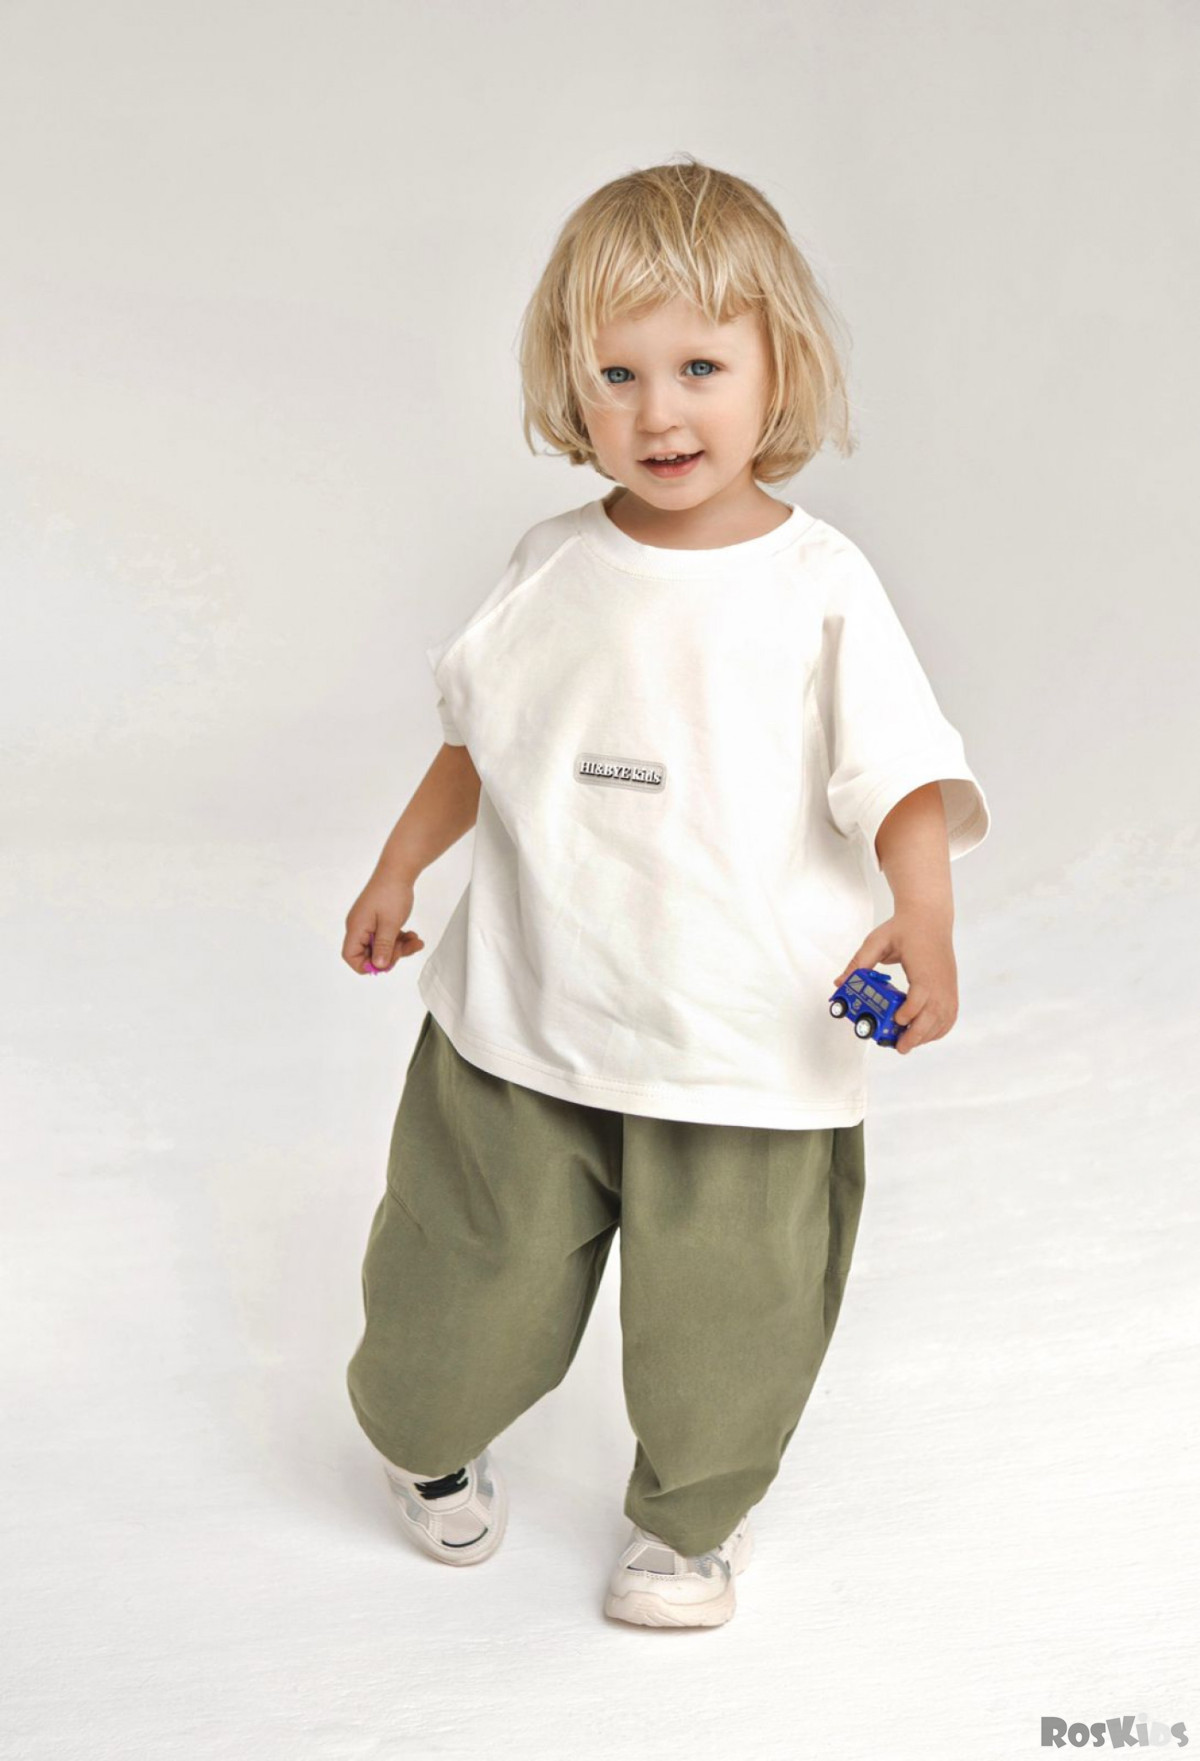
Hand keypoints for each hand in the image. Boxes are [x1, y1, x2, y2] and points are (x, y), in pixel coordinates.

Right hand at [342, 869, 424, 974]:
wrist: (398, 870)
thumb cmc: (392, 894)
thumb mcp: (390, 924)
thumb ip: (384, 947)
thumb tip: (379, 966)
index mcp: (356, 928)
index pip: (351, 956)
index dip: (367, 965)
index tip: (387, 962)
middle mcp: (359, 927)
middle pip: (369, 953)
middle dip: (391, 954)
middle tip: (407, 947)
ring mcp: (368, 923)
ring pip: (381, 946)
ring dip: (400, 947)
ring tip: (416, 941)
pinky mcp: (378, 920)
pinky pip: (386, 937)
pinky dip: (399, 939)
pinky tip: (413, 935)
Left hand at [832, 909, 958, 1054]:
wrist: (930, 917)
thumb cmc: (905, 928)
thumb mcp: (877, 941)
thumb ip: (859, 963)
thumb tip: (840, 982)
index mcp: (923, 968)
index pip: (921, 997)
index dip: (909, 1012)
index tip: (896, 1020)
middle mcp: (940, 980)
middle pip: (934, 1014)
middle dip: (916, 1034)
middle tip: (899, 1046)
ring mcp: (948, 985)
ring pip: (943, 1018)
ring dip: (926, 1034)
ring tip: (907, 1043)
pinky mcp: (950, 988)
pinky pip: (949, 1015)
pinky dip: (938, 1029)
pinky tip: (923, 1034)